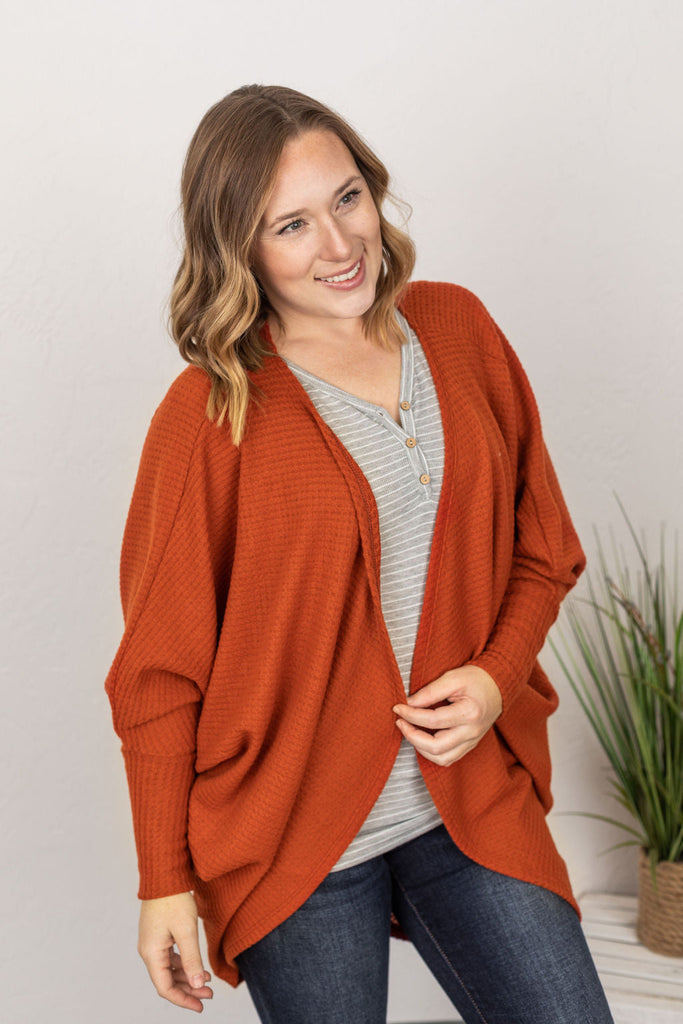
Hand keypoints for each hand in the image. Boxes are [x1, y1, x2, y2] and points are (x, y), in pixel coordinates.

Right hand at [138, 891, 212, 1012]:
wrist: (165, 875)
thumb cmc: (174, 900)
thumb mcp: (186, 931)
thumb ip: (192, 960)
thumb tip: (198, 984)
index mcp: (151, 953)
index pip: (165, 988)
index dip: (183, 999)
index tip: (201, 1006)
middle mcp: (148, 951)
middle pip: (167, 980)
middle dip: (189, 990)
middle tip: (209, 994)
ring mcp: (152, 943)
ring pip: (169, 970)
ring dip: (187, 977)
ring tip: (207, 982)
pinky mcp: (158, 935)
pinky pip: (169, 958)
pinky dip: (183, 964)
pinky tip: (197, 966)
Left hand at [393, 665, 501, 766]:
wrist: (498, 686)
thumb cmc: (476, 679)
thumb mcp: (452, 678)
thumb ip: (430, 692)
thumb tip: (408, 703)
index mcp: (470, 713)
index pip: (432, 721)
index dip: (411, 715)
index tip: (398, 707)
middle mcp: (472, 732)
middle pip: (436, 747)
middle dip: (412, 736)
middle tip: (400, 722)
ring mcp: (472, 741)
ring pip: (442, 759)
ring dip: (420, 748)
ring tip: (409, 731)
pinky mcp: (470, 745)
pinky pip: (449, 758)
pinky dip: (432, 753)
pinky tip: (423, 738)